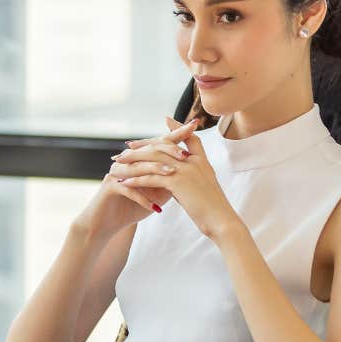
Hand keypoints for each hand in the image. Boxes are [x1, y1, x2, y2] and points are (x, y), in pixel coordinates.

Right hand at [74, 117, 201, 238]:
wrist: (110, 223)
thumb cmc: (134, 206)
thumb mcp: (158, 191)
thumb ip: (171, 178)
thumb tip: (192, 167)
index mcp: (139, 158)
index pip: (160, 142)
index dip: (177, 134)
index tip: (194, 125)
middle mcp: (127, 160)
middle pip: (149, 150)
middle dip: (168, 151)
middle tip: (185, 155)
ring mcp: (117, 172)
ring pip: (139, 167)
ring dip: (156, 171)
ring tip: (172, 175)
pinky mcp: (110, 187)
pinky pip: (129, 189)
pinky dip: (143, 199)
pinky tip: (156, 207)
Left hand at [115, 116, 238, 239]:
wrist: (221, 221)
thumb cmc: (214, 210)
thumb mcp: (206, 188)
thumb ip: (192, 178)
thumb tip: (178, 179)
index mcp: (202, 161)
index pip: (190, 137)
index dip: (178, 128)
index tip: (166, 121)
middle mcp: (194, 161)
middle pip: (164, 145)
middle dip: (144, 145)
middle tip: (127, 147)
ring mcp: (186, 170)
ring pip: (154, 160)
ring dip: (134, 162)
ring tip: (119, 164)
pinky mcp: (177, 183)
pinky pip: (151, 178)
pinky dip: (136, 180)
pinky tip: (124, 183)